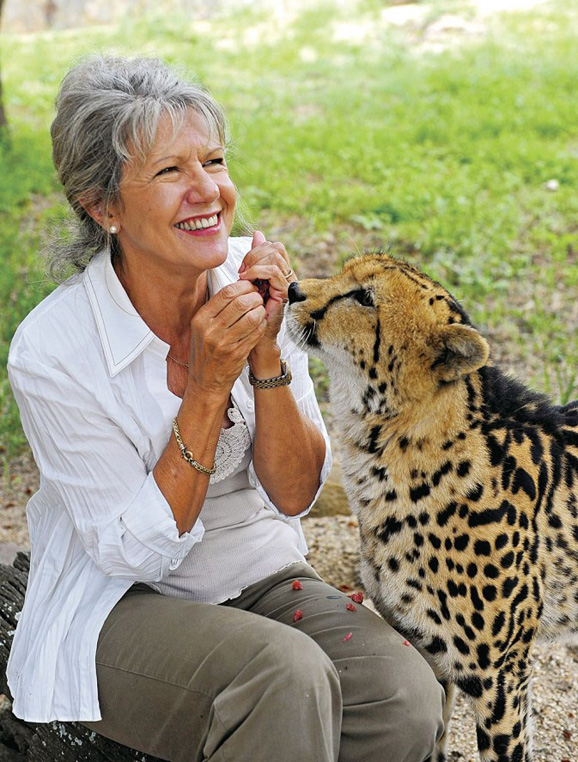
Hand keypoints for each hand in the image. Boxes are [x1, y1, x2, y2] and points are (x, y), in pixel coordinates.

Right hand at [186, 279, 266, 398]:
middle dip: (255, 297)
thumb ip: (214, 309)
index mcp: (201, 319)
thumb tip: (236, 288)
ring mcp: (225, 343)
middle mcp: (211, 330)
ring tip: (260, 310)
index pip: (227, 293)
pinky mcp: (237, 353)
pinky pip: (256, 333)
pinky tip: (261, 323)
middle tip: (258, 298)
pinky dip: (262, 325)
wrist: (205, 381)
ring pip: (252, 317)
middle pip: (241, 303)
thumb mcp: (201, 328)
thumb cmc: (205, 352)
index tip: (250, 287)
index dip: (243, 286)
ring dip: (261, 311)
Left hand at [238, 231, 295, 344]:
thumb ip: (254, 260)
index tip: (242, 266)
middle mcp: (288, 275)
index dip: (256, 250)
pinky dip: (257, 271)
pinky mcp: (285, 292)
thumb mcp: (249, 281)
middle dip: (255, 253)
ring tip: (243, 275)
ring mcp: (288, 284)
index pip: (274, 246)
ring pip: (275, 256)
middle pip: (277, 247)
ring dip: (255, 262)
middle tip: (242, 269)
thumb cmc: (250, 312)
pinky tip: (247, 279)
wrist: (256, 337)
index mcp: (280, 271)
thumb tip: (257, 233)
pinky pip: (273, 271)